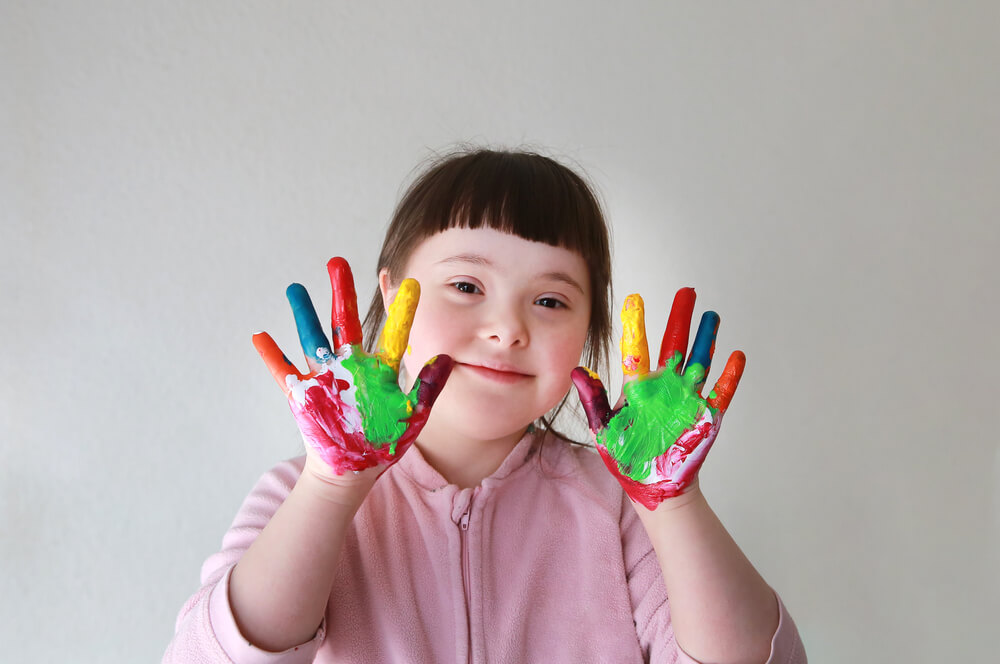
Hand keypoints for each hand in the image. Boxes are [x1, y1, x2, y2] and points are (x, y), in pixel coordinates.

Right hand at [252, 257, 453, 477]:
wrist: (352, 469)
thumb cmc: (383, 442)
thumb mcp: (412, 416)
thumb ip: (428, 388)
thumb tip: (447, 358)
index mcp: (379, 369)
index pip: (392, 333)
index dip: (399, 309)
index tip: (406, 281)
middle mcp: (350, 365)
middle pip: (345, 322)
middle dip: (341, 292)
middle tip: (337, 262)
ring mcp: (325, 377)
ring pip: (312, 338)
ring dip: (303, 314)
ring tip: (295, 287)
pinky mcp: (303, 394)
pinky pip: (283, 372)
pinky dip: (272, 356)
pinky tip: (260, 337)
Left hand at [571, 287, 744, 509]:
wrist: (651, 486)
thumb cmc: (626, 457)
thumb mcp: (603, 428)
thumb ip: (592, 399)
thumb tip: (577, 370)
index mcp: (638, 387)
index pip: (637, 348)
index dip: (637, 323)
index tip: (635, 298)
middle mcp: (664, 386)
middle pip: (674, 344)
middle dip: (680, 317)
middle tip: (687, 291)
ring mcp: (686, 399)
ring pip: (700, 361)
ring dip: (707, 338)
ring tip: (712, 315)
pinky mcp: (705, 417)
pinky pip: (720, 393)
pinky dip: (729, 376)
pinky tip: (736, 356)